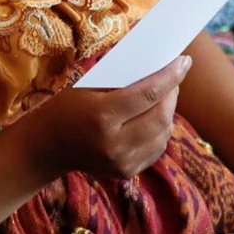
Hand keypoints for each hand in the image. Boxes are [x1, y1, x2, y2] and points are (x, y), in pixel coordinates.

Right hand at [19, 56, 190, 181]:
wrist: (49, 146)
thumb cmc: (67, 106)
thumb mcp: (88, 86)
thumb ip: (121, 80)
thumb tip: (156, 65)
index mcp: (103, 116)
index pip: (148, 94)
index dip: (170, 76)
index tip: (184, 61)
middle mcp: (115, 143)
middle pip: (161, 116)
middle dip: (173, 92)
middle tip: (175, 75)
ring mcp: (122, 162)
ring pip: (164, 133)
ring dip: (169, 110)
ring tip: (166, 94)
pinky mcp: (127, 172)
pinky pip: (157, 148)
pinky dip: (161, 129)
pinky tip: (156, 116)